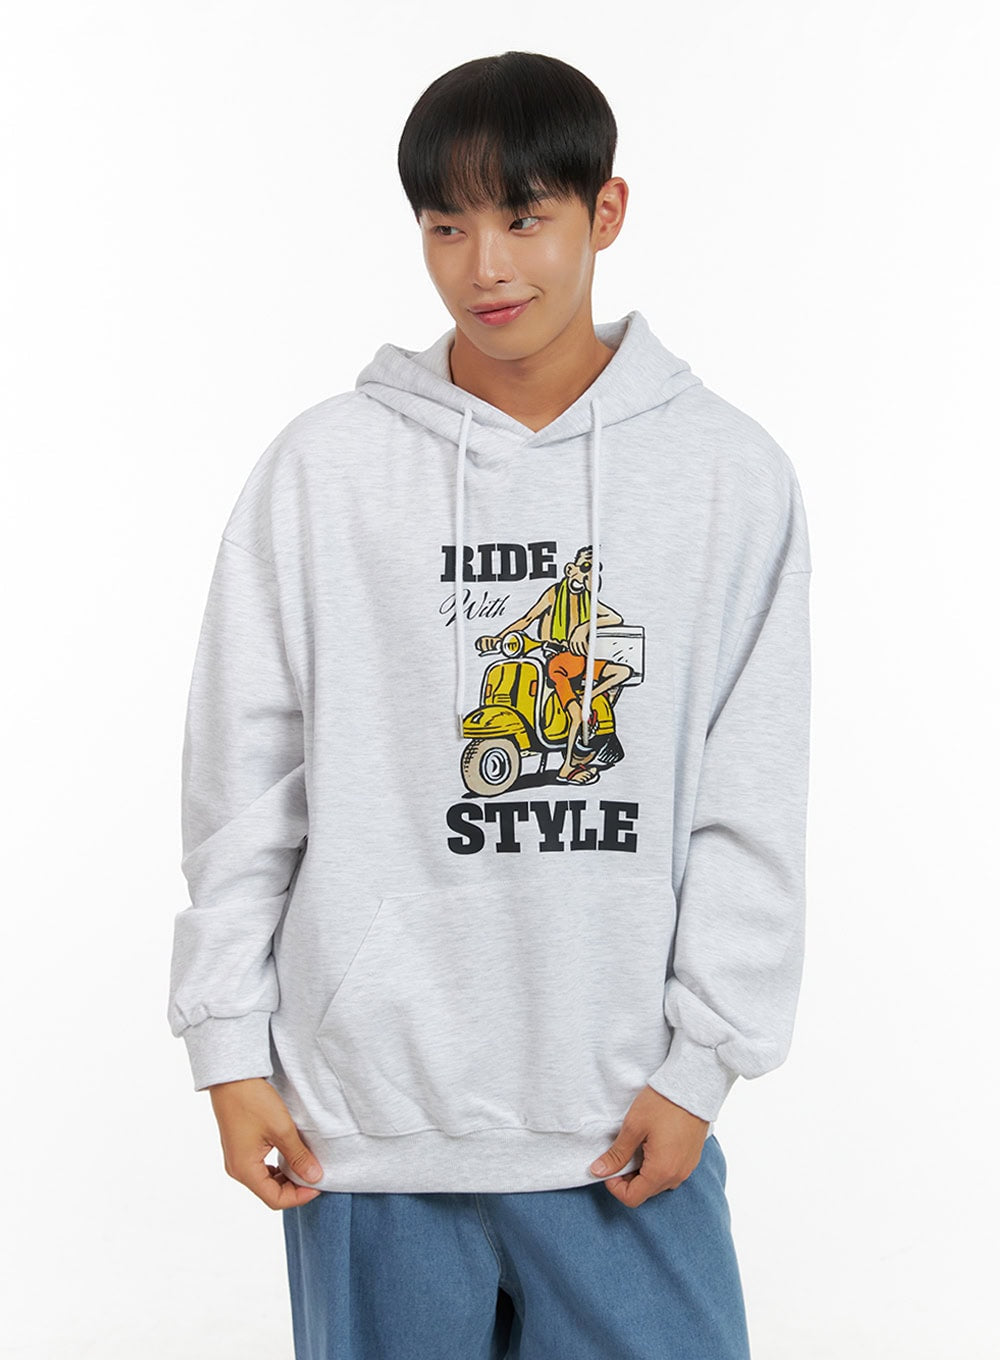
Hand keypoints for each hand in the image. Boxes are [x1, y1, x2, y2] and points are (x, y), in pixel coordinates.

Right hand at [209, 1077, 323, 1209]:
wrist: (232, 1077)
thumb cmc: (253, 1101)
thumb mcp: (282, 1129)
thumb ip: (298, 1156)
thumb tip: (314, 1177)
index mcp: (245, 1170)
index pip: (274, 1199)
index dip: (299, 1196)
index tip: (319, 1184)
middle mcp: (237, 1169)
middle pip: (269, 1192)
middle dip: (293, 1188)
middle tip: (315, 1175)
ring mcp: (237, 1159)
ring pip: (265, 1181)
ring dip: (285, 1178)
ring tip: (305, 1165)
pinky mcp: (239, 1148)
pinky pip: (259, 1168)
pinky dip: (277, 1168)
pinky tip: (290, 1156)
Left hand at [588, 1085, 709, 1207]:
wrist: (692, 1086)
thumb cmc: (662, 1104)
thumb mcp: (633, 1127)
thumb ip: (616, 1154)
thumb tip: (598, 1171)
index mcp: (661, 1171)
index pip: (632, 1198)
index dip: (615, 1186)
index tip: (609, 1166)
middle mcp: (676, 1176)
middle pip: (645, 1192)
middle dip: (628, 1178)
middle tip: (621, 1153)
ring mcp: (686, 1168)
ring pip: (658, 1183)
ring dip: (643, 1172)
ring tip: (636, 1146)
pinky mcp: (691, 1159)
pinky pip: (670, 1172)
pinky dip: (657, 1165)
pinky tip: (651, 1144)